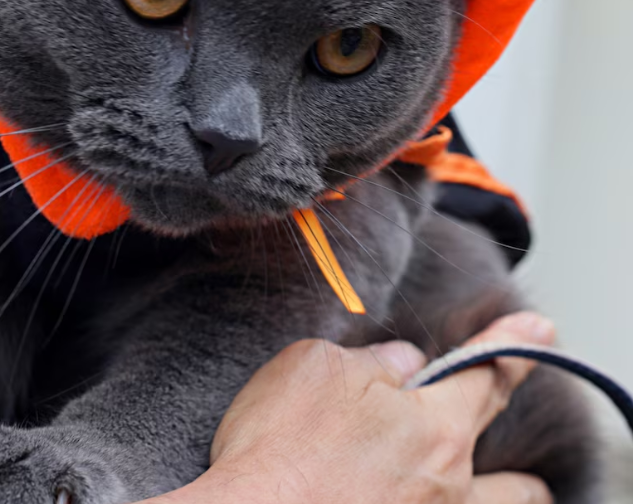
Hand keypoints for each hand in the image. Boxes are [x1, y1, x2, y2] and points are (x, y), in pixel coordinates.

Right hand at [181, 312, 556, 503]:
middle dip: (506, 439)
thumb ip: (372, 361)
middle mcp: (447, 486)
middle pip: (511, 471)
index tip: (537, 329)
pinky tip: (417, 493)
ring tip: (511, 488)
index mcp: (436, 428)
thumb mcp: (315, 368)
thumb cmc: (278, 445)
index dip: (513, 345)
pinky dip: (443, 503)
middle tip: (498, 417)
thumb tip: (402, 364)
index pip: (487, 373)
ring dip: (505, 495)